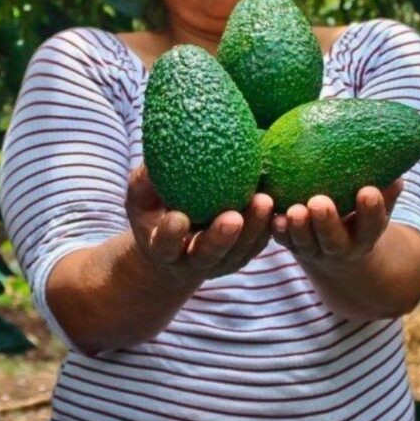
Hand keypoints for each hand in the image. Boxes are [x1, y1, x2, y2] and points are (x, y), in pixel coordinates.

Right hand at [125, 164, 273, 283]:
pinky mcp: (241, 256)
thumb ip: (144, 183)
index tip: (178, 217)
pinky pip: (257, 245)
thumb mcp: (141, 201)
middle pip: (208, 254)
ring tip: (264, 201)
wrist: (176, 248)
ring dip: (253, 229)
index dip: (171, 235)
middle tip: (233, 217)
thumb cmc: (155, 215)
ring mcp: (219, 263)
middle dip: (222, 237)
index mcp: (162, 249)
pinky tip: (278, 204)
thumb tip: (153, 157)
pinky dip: (268, 228)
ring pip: (239, 251)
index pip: (164, 245)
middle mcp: (191, 261)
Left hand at [270, 179, 403, 264]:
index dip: (371, 211)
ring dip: (297, 228)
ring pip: (304, 243)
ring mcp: (313, 249)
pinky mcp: (290, 245)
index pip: (372, 225)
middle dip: (326, 223)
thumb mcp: (378, 206)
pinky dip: (277, 231)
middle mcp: (340, 247)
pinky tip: (272, 217)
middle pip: (334, 240)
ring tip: (294, 211)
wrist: (338, 251)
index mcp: (366, 236)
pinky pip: (282, 240)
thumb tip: (397, 170)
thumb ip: (387, 190)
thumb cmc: (359, 215)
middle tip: (319, 203)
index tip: (368, 191)